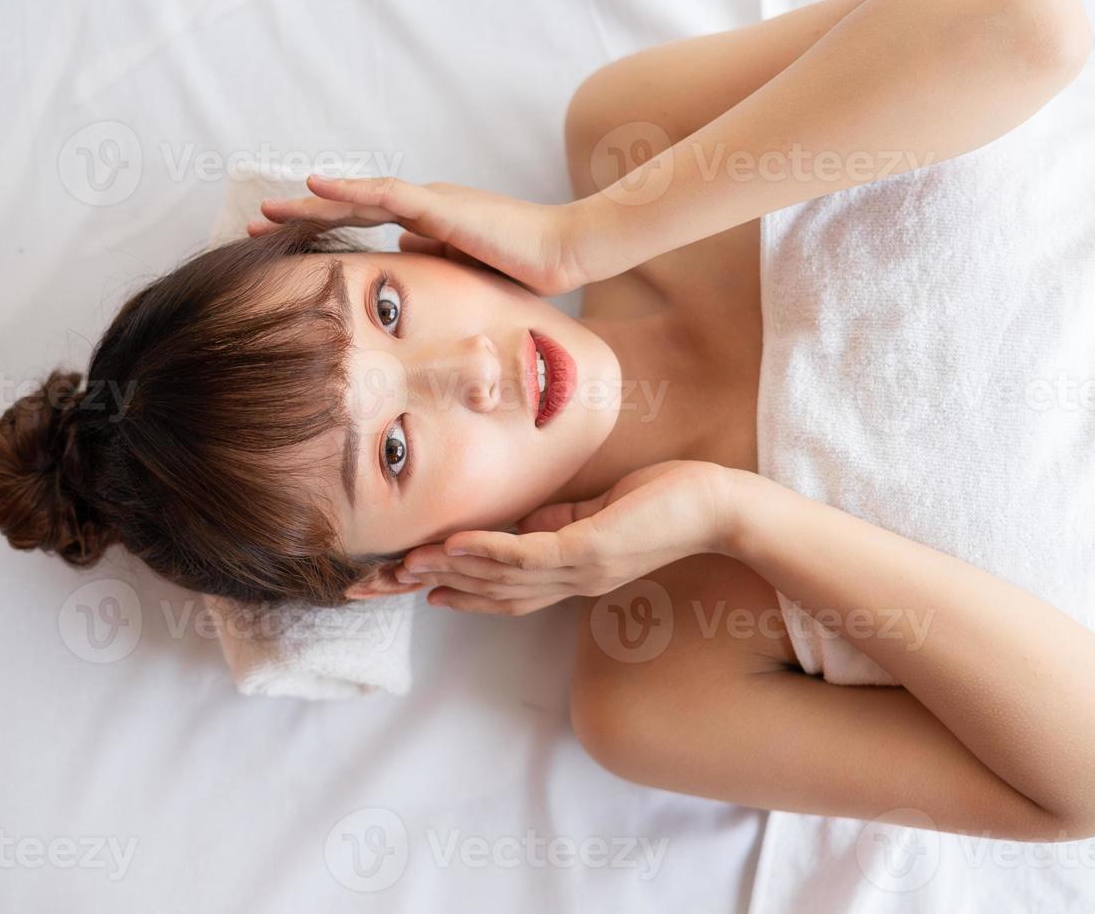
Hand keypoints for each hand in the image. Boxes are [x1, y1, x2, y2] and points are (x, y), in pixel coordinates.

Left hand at [247, 174, 616, 295]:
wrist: (564, 253)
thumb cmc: (525, 268)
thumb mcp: (466, 271)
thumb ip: (433, 259)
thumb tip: (400, 257)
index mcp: (429, 222)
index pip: (365, 225)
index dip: (324, 231)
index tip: (283, 243)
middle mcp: (423, 206)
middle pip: (350, 210)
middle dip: (302, 218)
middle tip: (254, 225)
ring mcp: (430, 202)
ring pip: (357, 199)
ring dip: (310, 206)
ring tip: (267, 211)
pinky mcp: (441, 207)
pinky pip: (385, 195)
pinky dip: (347, 192)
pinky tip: (314, 188)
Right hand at [395, 460, 735, 615]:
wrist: (720, 506)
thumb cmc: (665, 501)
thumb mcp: (595, 513)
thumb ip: (554, 523)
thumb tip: (517, 522)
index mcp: (568, 575)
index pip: (497, 588)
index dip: (448, 587)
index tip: (402, 585)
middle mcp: (569, 583)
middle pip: (485, 592)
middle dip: (428, 588)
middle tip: (373, 588)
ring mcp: (579, 570)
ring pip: (499, 577)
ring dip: (446, 570)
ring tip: (400, 566)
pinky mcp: (592, 549)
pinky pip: (528, 555)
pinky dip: (487, 551)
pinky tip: (452, 544)